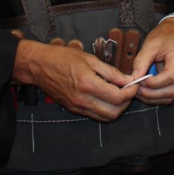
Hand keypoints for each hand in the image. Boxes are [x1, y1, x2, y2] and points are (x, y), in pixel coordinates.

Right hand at [13, 39, 133, 121]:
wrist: (39, 66)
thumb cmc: (63, 57)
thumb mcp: (90, 59)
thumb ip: (111, 72)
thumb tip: (128, 80)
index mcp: (88, 84)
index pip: (118, 97)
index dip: (131, 92)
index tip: (134, 84)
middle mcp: (83, 99)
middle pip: (114, 112)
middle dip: (126, 103)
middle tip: (129, 90)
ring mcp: (77, 106)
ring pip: (105, 117)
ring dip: (117, 108)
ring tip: (119, 94)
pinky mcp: (73, 109)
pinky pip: (95, 115)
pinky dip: (105, 110)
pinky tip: (106, 97)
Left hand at [131, 19, 173, 104]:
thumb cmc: (163, 35)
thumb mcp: (150, 44)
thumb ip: (141, 61)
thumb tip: (134, 78)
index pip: (171, 76)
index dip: (155, 83)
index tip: (141, 81)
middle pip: (171, 90)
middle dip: (152, 94)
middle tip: (137, 89)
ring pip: (171, 96)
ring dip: (154, 98)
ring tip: (140, 92)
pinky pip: (169, 93)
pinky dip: (157, 96)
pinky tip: (146, 91)